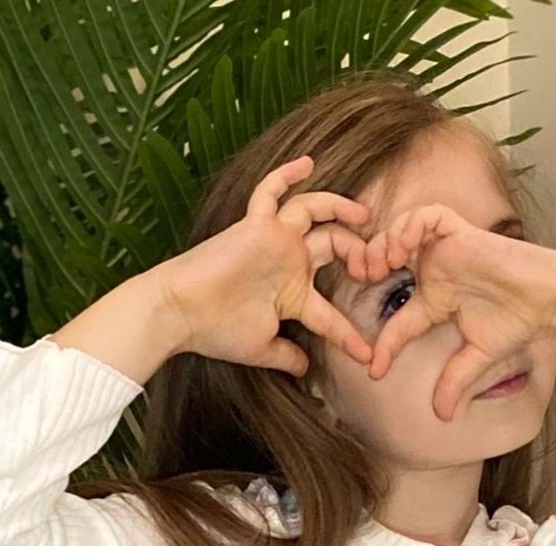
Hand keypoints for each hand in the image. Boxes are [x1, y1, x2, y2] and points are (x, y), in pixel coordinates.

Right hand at [152, 154, 373, 375]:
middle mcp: (289, 261)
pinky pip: (271, 191)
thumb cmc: (216, 331)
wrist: (181, 312)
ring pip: (314, 210)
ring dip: (340, 208)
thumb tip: (307, 372)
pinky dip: (286, 175)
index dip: (349, 334)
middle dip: (358, 253)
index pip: (331, 313)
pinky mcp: (256, 224)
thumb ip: (287, 356)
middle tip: (375, 265)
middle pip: (334, 245)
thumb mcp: (261, 349)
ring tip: (363, 216)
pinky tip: (308, 163)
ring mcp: (274, 240)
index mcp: (294, 294)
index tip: (367, 356)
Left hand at [343, 203, 555, 416]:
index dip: (383, 344)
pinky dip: (409, 225)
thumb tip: (441, 416)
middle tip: (361, 280)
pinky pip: (426, 216)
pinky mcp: (461, 231)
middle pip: (386, 260)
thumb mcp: (478, 357)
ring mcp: (446, 249)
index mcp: (436, 300)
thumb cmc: (518, 321)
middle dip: (367, 266)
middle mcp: (435, 271)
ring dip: (383, 243)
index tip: (374, 369)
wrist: (547, 299)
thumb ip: (455, 381)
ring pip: (400, 231)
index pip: (398, 320)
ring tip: (381, 264)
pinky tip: (404, 248)